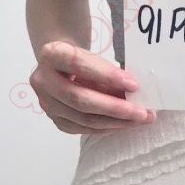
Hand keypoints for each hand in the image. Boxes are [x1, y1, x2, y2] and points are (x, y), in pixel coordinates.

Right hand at [30, 40, 155, 133]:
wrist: (59, 67)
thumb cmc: (80, 59)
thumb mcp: (92, 56)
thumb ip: (107, 71)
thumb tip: (133, 92)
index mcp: (51, 55)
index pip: (79, 64)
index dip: (107, 76)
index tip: (134, 84)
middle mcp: (43, 80)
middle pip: (80, 99)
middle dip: (115, 108)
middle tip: (142, 113)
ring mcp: (46, 104)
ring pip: (83, 119)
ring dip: (115, 122)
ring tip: (139, 120)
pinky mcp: (55, 120)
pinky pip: (83, 129)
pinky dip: (106, 127)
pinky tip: (124, 124)